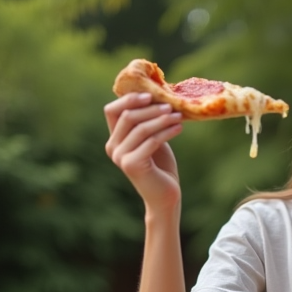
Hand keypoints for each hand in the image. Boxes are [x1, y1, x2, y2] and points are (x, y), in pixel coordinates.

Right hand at [104, 93, 182, 209]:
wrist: (165, 197)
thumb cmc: (161, 167)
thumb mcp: (152, 139)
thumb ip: (147, 122)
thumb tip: (157, 95)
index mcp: (114, 139)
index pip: (111, 110)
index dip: (129, 99)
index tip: (150, 95)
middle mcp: (112, 148)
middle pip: (128, 116)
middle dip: (151, 108)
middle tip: (171, 105)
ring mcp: (120, 157)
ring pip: (140, 128)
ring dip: (162, 119)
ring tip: (179, 116)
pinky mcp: (132, 165)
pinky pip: (151, 141)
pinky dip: (167, 132)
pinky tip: (180, 128)